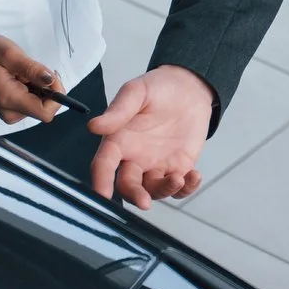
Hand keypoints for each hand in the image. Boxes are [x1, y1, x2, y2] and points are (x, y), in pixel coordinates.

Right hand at [0, 31, 60, 124]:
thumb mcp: (9, 54)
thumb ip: (32, 69)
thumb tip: (51, 80)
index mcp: (10, 100)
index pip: (46, 113)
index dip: (56, 95)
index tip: (50, 76)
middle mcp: (10, 112)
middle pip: (45, 108)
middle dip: (46, 87)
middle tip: (31, 69)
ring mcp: (9, 112)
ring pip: (40, 103)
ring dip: (37, 85)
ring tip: (20, 71)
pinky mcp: (9, 107)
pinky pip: (31, 100)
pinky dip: (31, 87)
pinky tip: (18, 76)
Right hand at [87, 64, 214, 207]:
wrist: (189, 87)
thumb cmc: (158, 88)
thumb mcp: (136, 92)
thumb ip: (118, 111)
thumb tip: (94, 127)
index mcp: (118, 141)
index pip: (104, 165)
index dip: (101, 181)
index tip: (102, 194)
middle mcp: (134, 158)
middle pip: (128, 186)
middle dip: (134, 196)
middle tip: (144, 201)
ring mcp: (156, 165)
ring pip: (154, 190)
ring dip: (164, 190)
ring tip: (178, 178)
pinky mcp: (178, 167)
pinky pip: (179, 187)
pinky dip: (186, 188)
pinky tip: (194, 176)